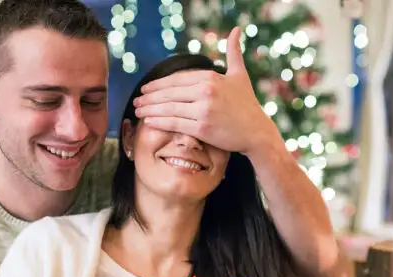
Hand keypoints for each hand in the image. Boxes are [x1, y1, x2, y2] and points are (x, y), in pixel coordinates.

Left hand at [134, 27, 279, 154]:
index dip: (158, 84)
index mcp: (210, 77)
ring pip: (169, 108)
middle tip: (136, 100)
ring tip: (138, 111)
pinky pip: (175, 123)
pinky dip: (159, 122)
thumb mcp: (240, 74)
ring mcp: (204, 110)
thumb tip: (236, 30)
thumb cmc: (247, 104)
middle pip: (169, 93)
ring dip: (150, 109)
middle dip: (149, 97)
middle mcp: (206, 91)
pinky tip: (148, 121)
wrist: (256, 131)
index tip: (145, 88)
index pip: (176, 80)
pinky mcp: (203, 128)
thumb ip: (234, 52)